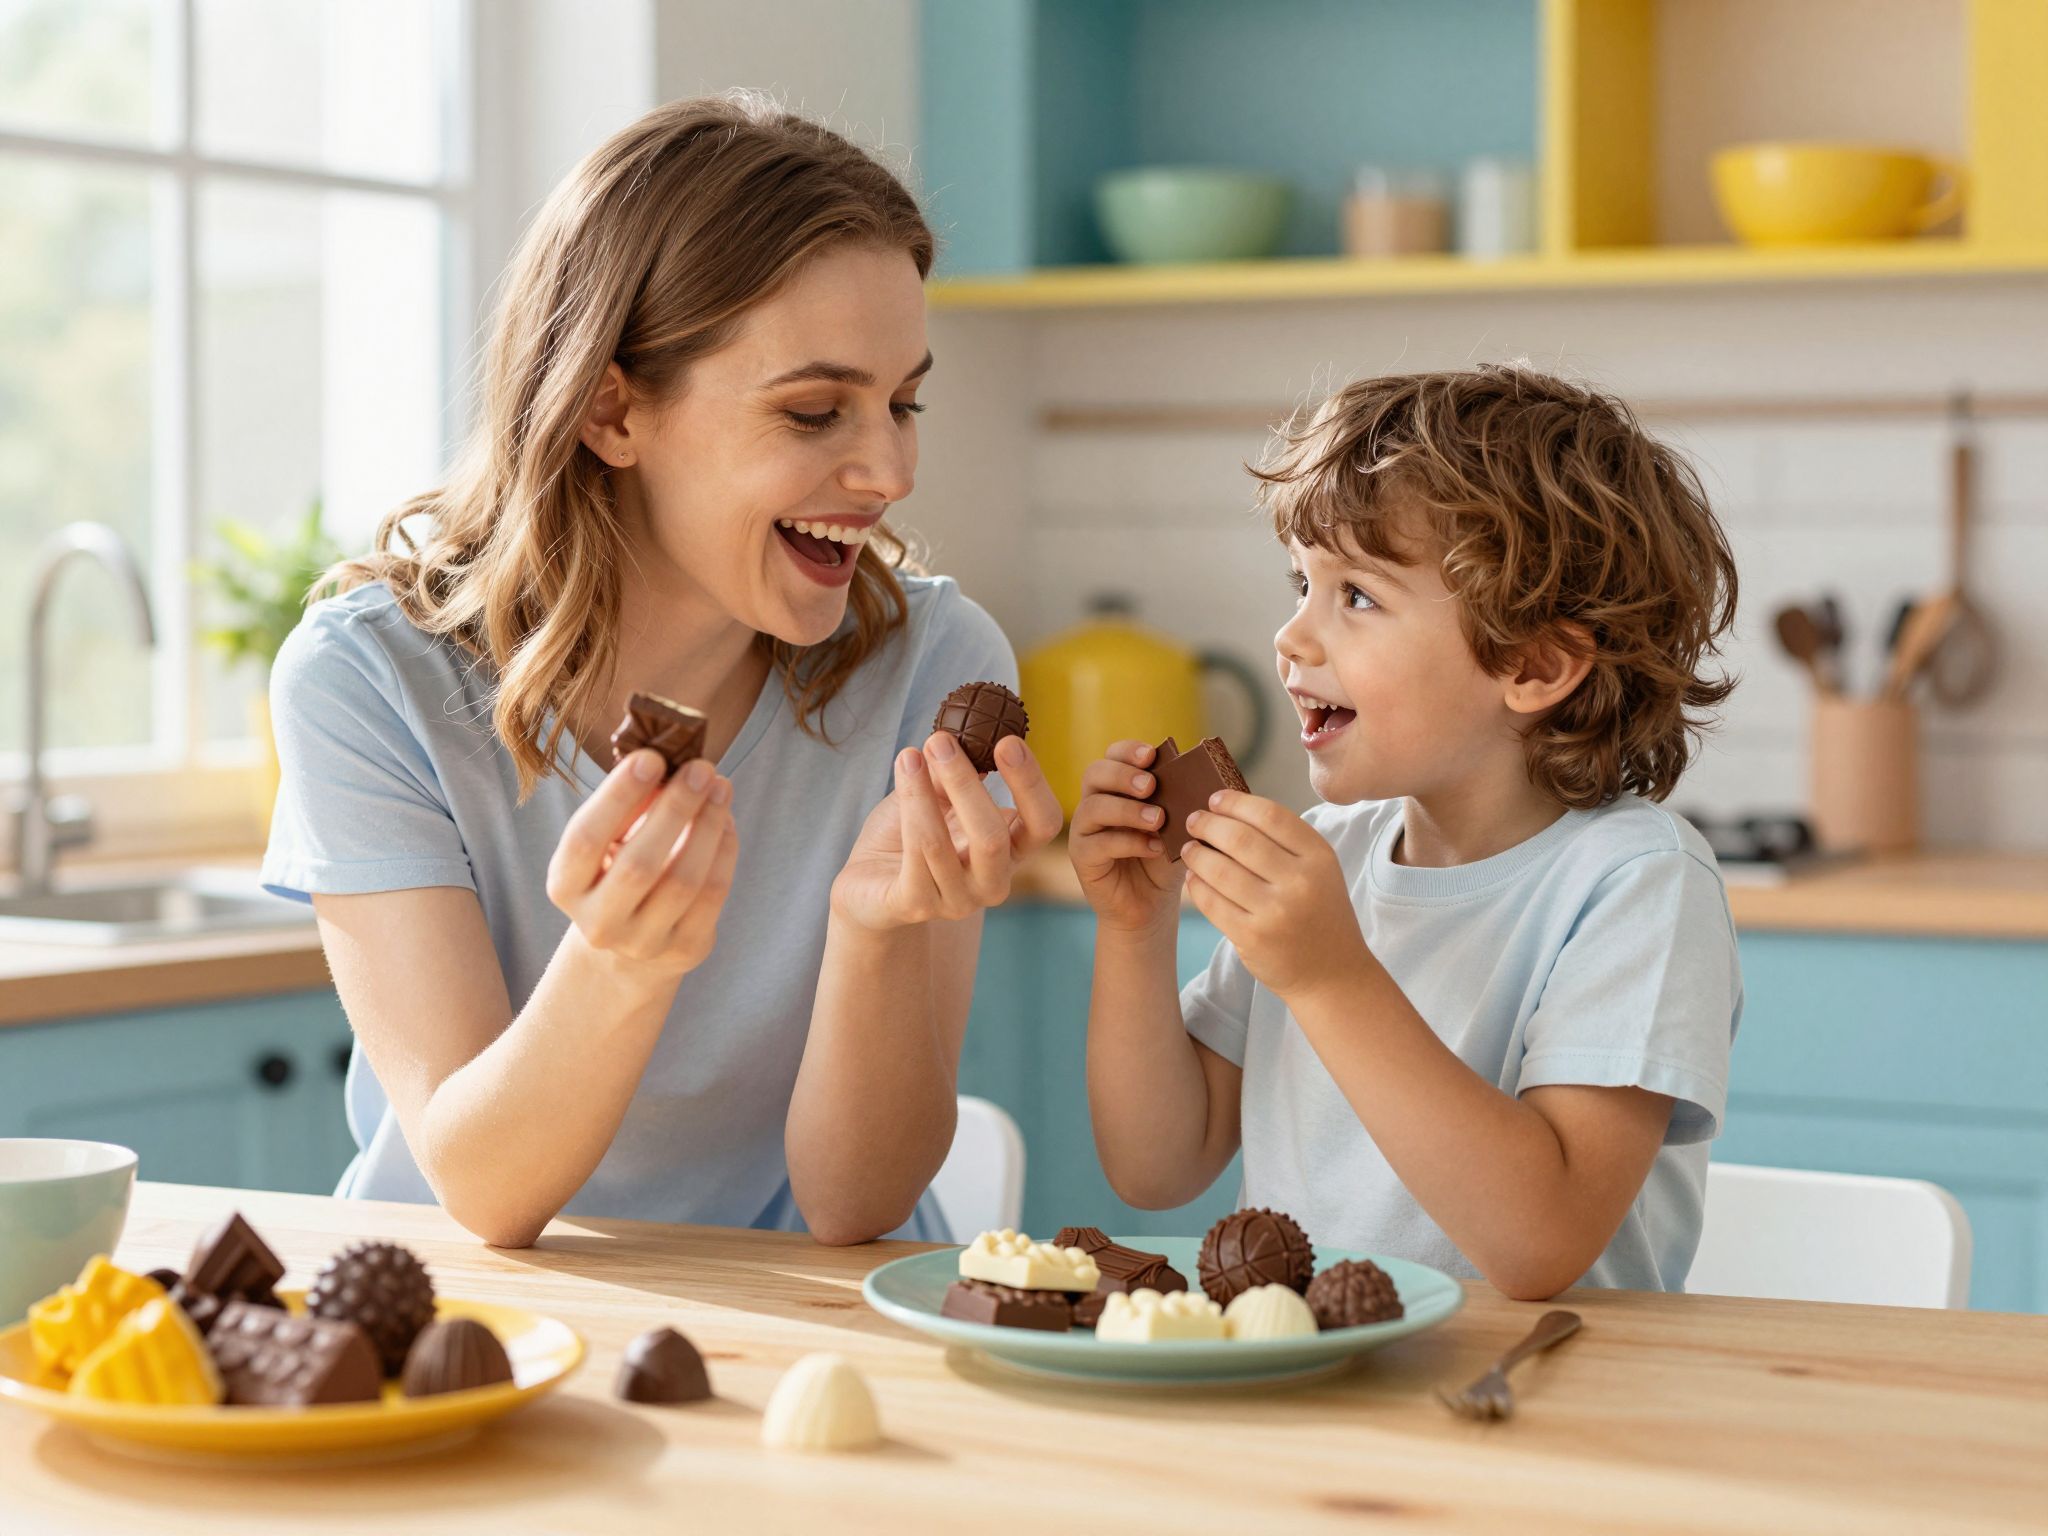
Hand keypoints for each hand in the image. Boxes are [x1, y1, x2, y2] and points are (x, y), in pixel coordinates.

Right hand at [545, 751, 738, 975]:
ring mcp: (642, 942)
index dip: (618, 796)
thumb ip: (628, 806)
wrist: (633, 942)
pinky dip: (724, 850)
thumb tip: (669, 763)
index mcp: (565, 886)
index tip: (651, 757)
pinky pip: (712, 895)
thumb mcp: (608, 841)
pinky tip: (726, 819)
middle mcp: (598, 922)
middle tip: (700, 768)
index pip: (585, 839)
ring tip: (720, 786)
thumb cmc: (618, 870)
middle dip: (674, 809)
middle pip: (639, 864)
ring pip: (682, 881)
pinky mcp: (684, 949)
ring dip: (707, 826)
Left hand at [831, 731, 1064, 931]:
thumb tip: (964, 736)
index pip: (1043, 824)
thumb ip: (952, 775)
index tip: (1008, 742)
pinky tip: (903, 771)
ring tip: (912, 754)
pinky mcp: (916, 906)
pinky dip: (909, 804)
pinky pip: (913, 854)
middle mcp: (991, 883)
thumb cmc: (909, 836)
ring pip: (940, 844)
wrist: (869, 883)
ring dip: (924, 791)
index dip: (1032, 784)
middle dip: (966, 784)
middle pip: (993, 838)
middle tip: (941, 740)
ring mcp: (955, 901)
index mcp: (1010, 853)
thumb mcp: (937, 798)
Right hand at [1068, 740, 1180, 933]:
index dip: (1128, 750)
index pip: (1113, 755)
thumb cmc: (1164, 858)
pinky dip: (1128, 842)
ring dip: (1127, 809)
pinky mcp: (1082, 857)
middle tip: (1150, 785)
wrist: (1152, 904)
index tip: (1152, 755)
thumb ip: (1181, 801)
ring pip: (1093, 807)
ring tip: (1158, 819)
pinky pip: (1098, 843)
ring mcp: (1085, 830)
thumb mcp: (1177, 825)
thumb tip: (1201, 778)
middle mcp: (1095, 802)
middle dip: (1123, 774)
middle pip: (1095, 773)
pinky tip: (1154, 848)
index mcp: (1117, 786)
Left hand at [1180, 790, 1367, 998]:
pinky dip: (1196, 885)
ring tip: (1189, 848)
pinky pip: (1211, 902)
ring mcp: (1275, 912)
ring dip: (1195, 854)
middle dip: (1207, 824)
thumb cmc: (1318, 913)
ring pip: (1219, 870)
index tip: (1214, 799)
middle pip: (1239, 839)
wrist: (1332, 974)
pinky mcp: (1252, 937)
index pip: (1269, 815)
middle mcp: (1300, 882)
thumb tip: (1229, 810)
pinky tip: (1194, 877)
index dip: (1235, 803)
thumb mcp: (1319, 871)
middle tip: (1193, 820)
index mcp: (1319, 857)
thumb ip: (1285, 842)